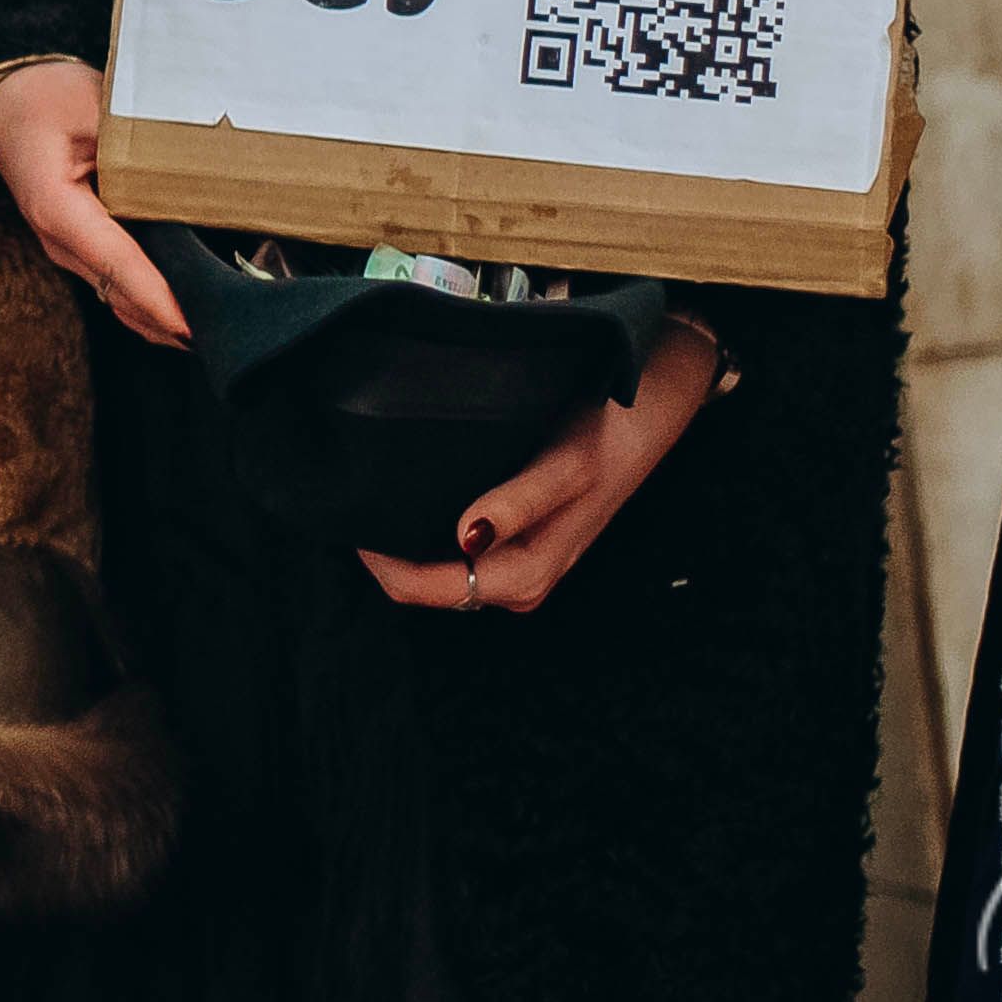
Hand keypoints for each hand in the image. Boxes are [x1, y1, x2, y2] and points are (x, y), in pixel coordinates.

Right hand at [0, 60, 191, 347]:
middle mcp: (59, 240)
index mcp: (55, 206)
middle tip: (226, 335)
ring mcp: (69, 250)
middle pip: (120, 293)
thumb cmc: (45, 100)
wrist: (6, 106)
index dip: (155, 296)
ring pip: (120, 299)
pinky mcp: (83, 249)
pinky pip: (119, 286)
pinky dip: (153, 304)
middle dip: (169, 319)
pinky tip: (191, 310)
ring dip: (162, 318)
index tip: (191, 324)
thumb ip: (138, 140)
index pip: (115, 261)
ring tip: (217, 332)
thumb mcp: (91, 105)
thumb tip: (196, 168)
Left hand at [363, 314, 726, 611]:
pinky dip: (427, 528)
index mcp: (526, 574)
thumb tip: (465, 537)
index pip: (426, 590)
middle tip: (357, 496)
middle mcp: (519, 580)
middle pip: (425, 586)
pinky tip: (413, 493)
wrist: (647, 411)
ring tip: (378, 492)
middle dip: (385, 552)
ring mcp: (517, 563)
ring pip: (438, 570)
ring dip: (404, 541)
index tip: (354, 513)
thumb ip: (517, 503)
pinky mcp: (516, 540)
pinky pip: (455, 551)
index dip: (382, 561)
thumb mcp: (566, 465)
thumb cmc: (606, 435)